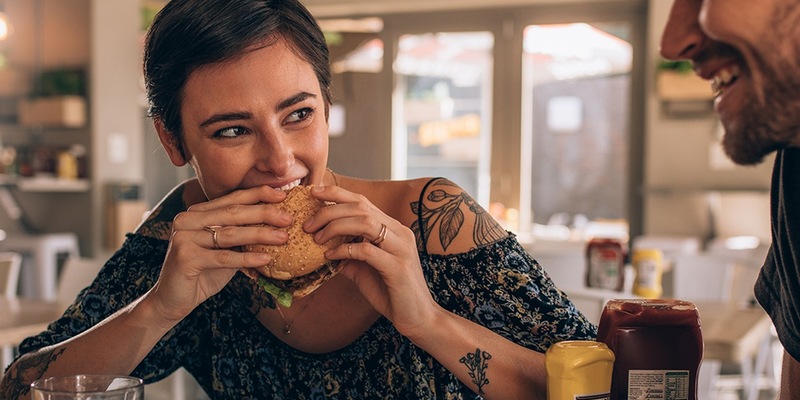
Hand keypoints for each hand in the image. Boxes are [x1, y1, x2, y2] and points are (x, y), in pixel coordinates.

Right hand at [148, 186, 291, 322]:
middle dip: (265, 214)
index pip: (232, 199)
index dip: (259, 195)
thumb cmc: (203, 273)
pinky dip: (247, 259)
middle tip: (289, 218)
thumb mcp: (224, 249)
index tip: (284, 195)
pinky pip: (223, 257)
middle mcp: (188, 220)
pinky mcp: (185, 257)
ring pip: (230, 234)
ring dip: (261, 235)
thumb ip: (240, 235)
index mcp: (197, 213)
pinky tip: (266, 260)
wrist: (173, 300)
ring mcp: (184, 237)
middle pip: (233, 213)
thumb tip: (277, 222)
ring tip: (284, 237)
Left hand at [304, 185, 442, 339]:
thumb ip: (349, 256)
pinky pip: (366, 250)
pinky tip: (330, 256)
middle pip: (361, 207)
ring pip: (365, 223)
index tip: (314, 192)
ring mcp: (401, 248)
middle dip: (330, 211)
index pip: (363, 202)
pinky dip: (344, 249)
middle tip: (308, 224)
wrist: (417, 318)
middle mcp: (400, 233)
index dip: (338, 193)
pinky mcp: (398, 267)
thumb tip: (325, 248)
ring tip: (317, 238)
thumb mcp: (365, 270)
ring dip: (335, 227)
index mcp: (393, 229)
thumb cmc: (391, 294)